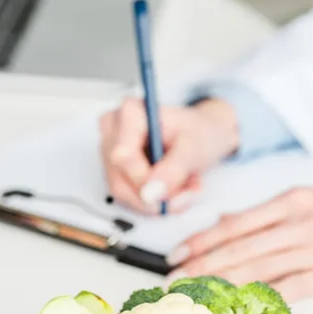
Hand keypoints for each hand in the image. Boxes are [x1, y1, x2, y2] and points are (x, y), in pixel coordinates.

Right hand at [99, 97, 240, 213]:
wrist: (202, 134)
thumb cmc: (199, 132)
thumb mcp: (194, 148)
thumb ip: (174, 169)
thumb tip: (151, 193)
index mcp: (131, 113)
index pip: (123, 156)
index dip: (145, 181)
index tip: (171, 189)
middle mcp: (113, 129)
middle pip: (119, 179)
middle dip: (156, 196)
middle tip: (187, 193)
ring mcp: (109, 150)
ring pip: (123, 192)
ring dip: (157, 200)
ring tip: (185, 188)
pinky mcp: (115, 169)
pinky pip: (127, 196)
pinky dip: (154, 200)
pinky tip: (173, 187)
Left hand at [164, 182, 312, 301]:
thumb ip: (271, 212)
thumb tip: (228, 222)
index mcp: (292, 200)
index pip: (235, 224)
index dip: (201, 241)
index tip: (175, 254)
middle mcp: (299, 223)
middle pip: (239, 249)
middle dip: (201, 267)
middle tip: (173, 283)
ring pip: (258, 270)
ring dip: (222, 285)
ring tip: (196, 296)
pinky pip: (289, 290)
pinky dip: (261, 301)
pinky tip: (239, 310)